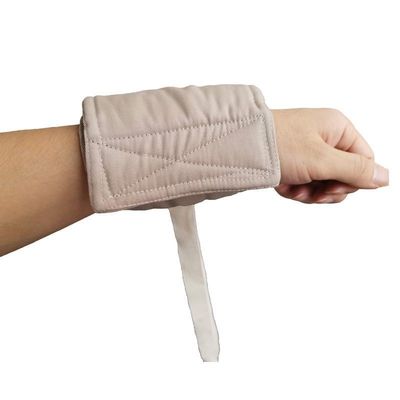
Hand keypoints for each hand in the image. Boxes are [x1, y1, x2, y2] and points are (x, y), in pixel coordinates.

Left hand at [272, 108, 388, 203]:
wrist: (237, 148)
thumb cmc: (278, 145)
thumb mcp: (322, 160)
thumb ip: (355, 170)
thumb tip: (385, 178)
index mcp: (337, 129)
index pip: (363, 161)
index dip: (352, 181)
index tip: (332, 188)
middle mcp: (324, 138)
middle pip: (343, 175)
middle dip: (327, 190)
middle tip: (313, 192)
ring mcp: (307, 151)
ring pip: (323, 183)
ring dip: (310, 193)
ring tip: (294, 189)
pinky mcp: (292, 163)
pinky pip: (304, 184)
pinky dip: (295, 190)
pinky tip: (283, 188)